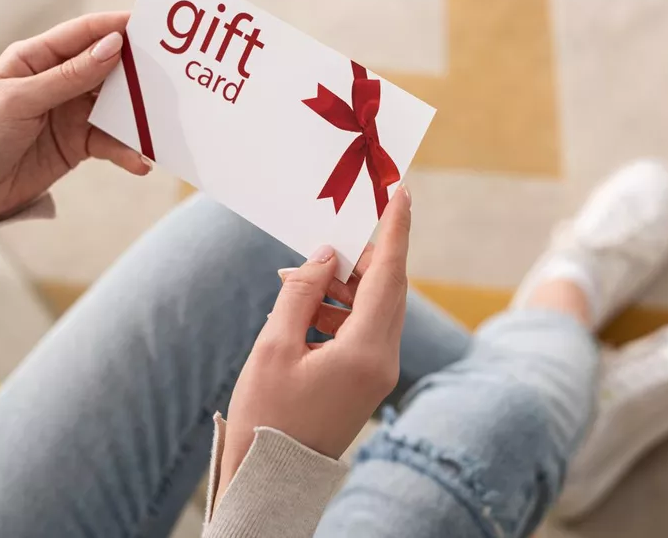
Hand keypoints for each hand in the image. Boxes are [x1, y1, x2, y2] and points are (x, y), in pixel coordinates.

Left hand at [0, 12, 150, 229]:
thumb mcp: (22, 98)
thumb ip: (70, 76)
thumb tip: (112, 47)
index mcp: (37, 58)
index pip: (83, 35)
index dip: (116, 27)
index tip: (150, 27)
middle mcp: (59, 81)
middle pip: (107, 69)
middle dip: (137, 75)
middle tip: (168, 78)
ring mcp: (71, 113)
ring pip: (115, 108)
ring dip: (137, 118)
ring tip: (159, 127)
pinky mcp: (79, 144)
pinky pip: (111, 143)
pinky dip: (127, 152)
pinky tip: (139, 162)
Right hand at [217, 186, 411, 497]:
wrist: (272, 476)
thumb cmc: (266, 415)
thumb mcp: (275, 345)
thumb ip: (302, 292)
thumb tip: (327, 255)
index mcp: (367, 351)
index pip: (390, 275)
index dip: (395, 229)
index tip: (401, 191)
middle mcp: (384, 359)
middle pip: (387, 288)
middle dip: (362, 256)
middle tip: (331, 235)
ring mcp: (379, 370)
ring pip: (374, 307)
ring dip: (343, 285)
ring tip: (300, 279)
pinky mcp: (367, 377)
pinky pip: (362, 327)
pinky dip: (338, 309)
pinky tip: (305, 308)